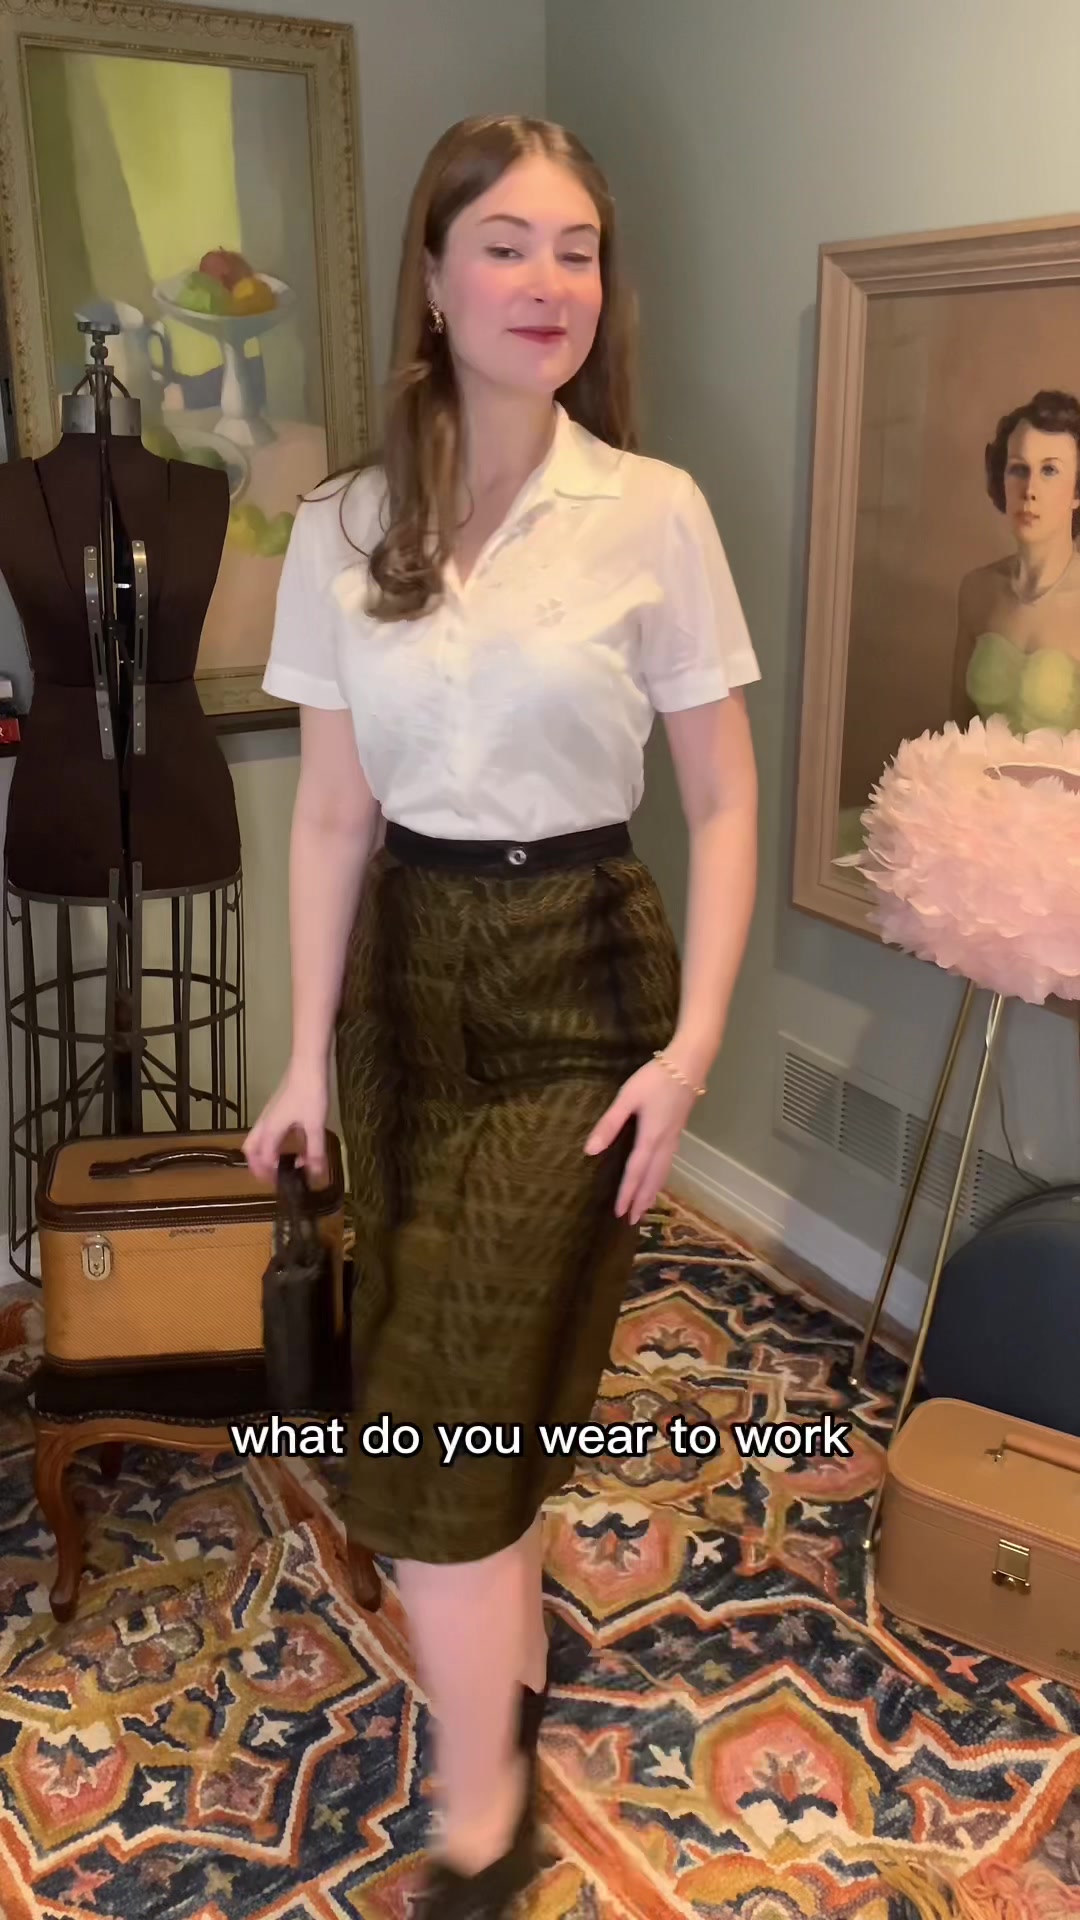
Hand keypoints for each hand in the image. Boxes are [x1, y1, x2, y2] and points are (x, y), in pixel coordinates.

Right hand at [244, 1058, 328, 1183]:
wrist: (309, 1064)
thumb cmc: (310, 1094)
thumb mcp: (315, 1125)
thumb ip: (314, 1151)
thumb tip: (315, 1174)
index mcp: (270, 1130)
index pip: (263, 1158)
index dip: (270, 1173)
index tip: (282, 1184)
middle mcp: (265, 1123)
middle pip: (251, 1148)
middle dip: (257, 1165)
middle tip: (272, 1177)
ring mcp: (269, 1114)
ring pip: (258, 1139)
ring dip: (264, 1153)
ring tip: (281, 1164)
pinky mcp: (278, 1107)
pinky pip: (269, 1130)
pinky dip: (275, 1142)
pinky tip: (294, 1144)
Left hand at [584, 1059, 696, 1225]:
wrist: (689, 1064)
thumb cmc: (655, 1078)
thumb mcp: (627, 1097)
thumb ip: (609, 1124)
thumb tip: (590, 1151)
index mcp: (650, 1137)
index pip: (636, 1172)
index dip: (627, 1194)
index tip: (619, 1213)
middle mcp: (665, 1143)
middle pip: (653, 1178)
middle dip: (643, 1200)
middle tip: (633, 1220)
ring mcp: (674, 1138)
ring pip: (663, 1172)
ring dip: (653, 1191)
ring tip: (645, 1207)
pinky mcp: (678, 1131)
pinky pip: (669, 1162)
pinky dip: (661, 1177)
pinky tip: (658, 1177)